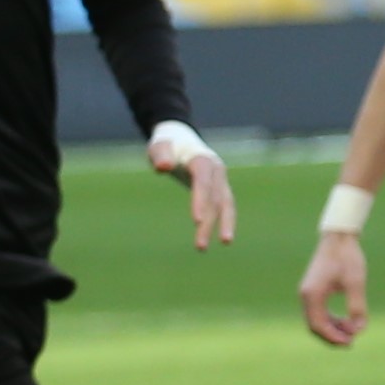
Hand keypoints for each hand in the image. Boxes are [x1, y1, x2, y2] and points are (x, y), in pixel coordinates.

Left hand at [154, 129, 234, 248]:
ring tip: (219, 245)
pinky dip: (224, 222)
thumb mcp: (159, 146)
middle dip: (209, 223)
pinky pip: (225, 207)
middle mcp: (217, 170)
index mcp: (202, 159)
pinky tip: (220, 238)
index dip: (201, 200)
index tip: (196, 221)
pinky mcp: (220, 188)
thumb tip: (164, 167)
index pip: (203, 182)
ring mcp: (221, 180)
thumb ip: (161, 155)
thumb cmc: (167, 144)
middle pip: (216, 198)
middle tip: (200, 246)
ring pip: (225, 205)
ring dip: (222, 225)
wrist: (181, 138)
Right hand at [300, 228, 370, 346]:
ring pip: (316, 321)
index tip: (350, 342)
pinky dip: (330, 320)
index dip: (334, 337)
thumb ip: (357, 306)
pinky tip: (346, 321)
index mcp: (312, 294)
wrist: (338, 238)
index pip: (319, 325)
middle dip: (332, 336)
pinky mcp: (313, 290)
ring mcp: (308, 293)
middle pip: (315, 326)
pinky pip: (318, 312)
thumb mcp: (356, 282)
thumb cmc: (347, 257)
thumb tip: (359, 329)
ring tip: (352, 332)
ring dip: (332, 329)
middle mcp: (306, 295)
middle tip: (352, 342)